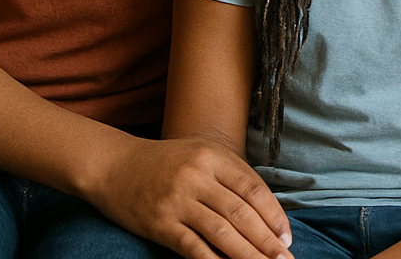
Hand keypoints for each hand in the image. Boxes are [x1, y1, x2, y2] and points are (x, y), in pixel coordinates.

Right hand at [88, 134, 292, 258]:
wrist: (113, 165)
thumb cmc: (165, 162)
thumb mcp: (201, 153)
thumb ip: (231, 176)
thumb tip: (266, 212)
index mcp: (212, 157)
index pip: (253, 189)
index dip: (273, 215)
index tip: (287, 236)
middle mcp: (197, 177)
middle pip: (241, 213)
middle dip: (267, 241)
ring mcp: (177, 200)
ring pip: (222, 233)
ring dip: (248, 255)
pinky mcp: (160, 223)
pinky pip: (193, 247)